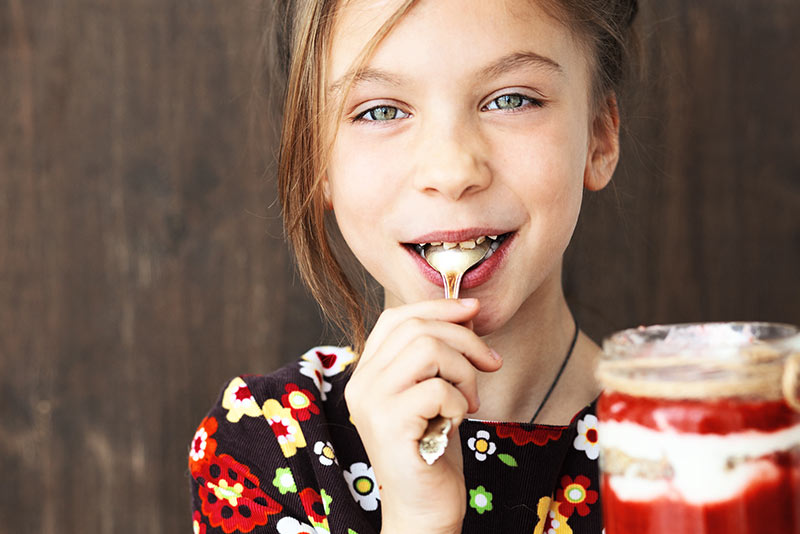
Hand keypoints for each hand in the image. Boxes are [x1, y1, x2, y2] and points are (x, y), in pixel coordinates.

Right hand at [345, 298, 502, 533]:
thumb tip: (467, 310)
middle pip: (417, 328)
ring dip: (464, 372)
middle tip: (491, 364)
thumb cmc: (433, 448)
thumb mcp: (435, 391)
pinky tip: (456, 422)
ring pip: (428, 349)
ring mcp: (371, 403)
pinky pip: (438, 388)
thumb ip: (438, 354)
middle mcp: (361, 383)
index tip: (474, 309)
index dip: (439, 306)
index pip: (396, 317)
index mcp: (367, 371)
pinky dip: (460, 402)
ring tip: (469, 401)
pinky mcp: (390, 424)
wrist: (424, 507)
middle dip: (465, 340)